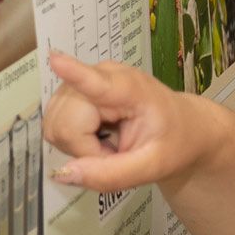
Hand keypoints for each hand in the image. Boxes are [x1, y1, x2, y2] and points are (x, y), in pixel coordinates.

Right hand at [43, 52, 212, 191]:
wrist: (180, 128)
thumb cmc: (172, 141)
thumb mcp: (153, 167)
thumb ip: (112, 175)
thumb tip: (65, 174)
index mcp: (131, 89)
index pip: (97, 82)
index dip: (73, 73)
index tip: (55, 59)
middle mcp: (100, 76)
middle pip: (64, 124)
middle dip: (85, 151)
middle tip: (115, 153)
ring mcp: (81, 82)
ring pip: (55, 126)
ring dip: (78, 147)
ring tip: (109, 143)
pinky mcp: (69, 92)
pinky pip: (54, 126)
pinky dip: (73, 142)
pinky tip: (97, 137)